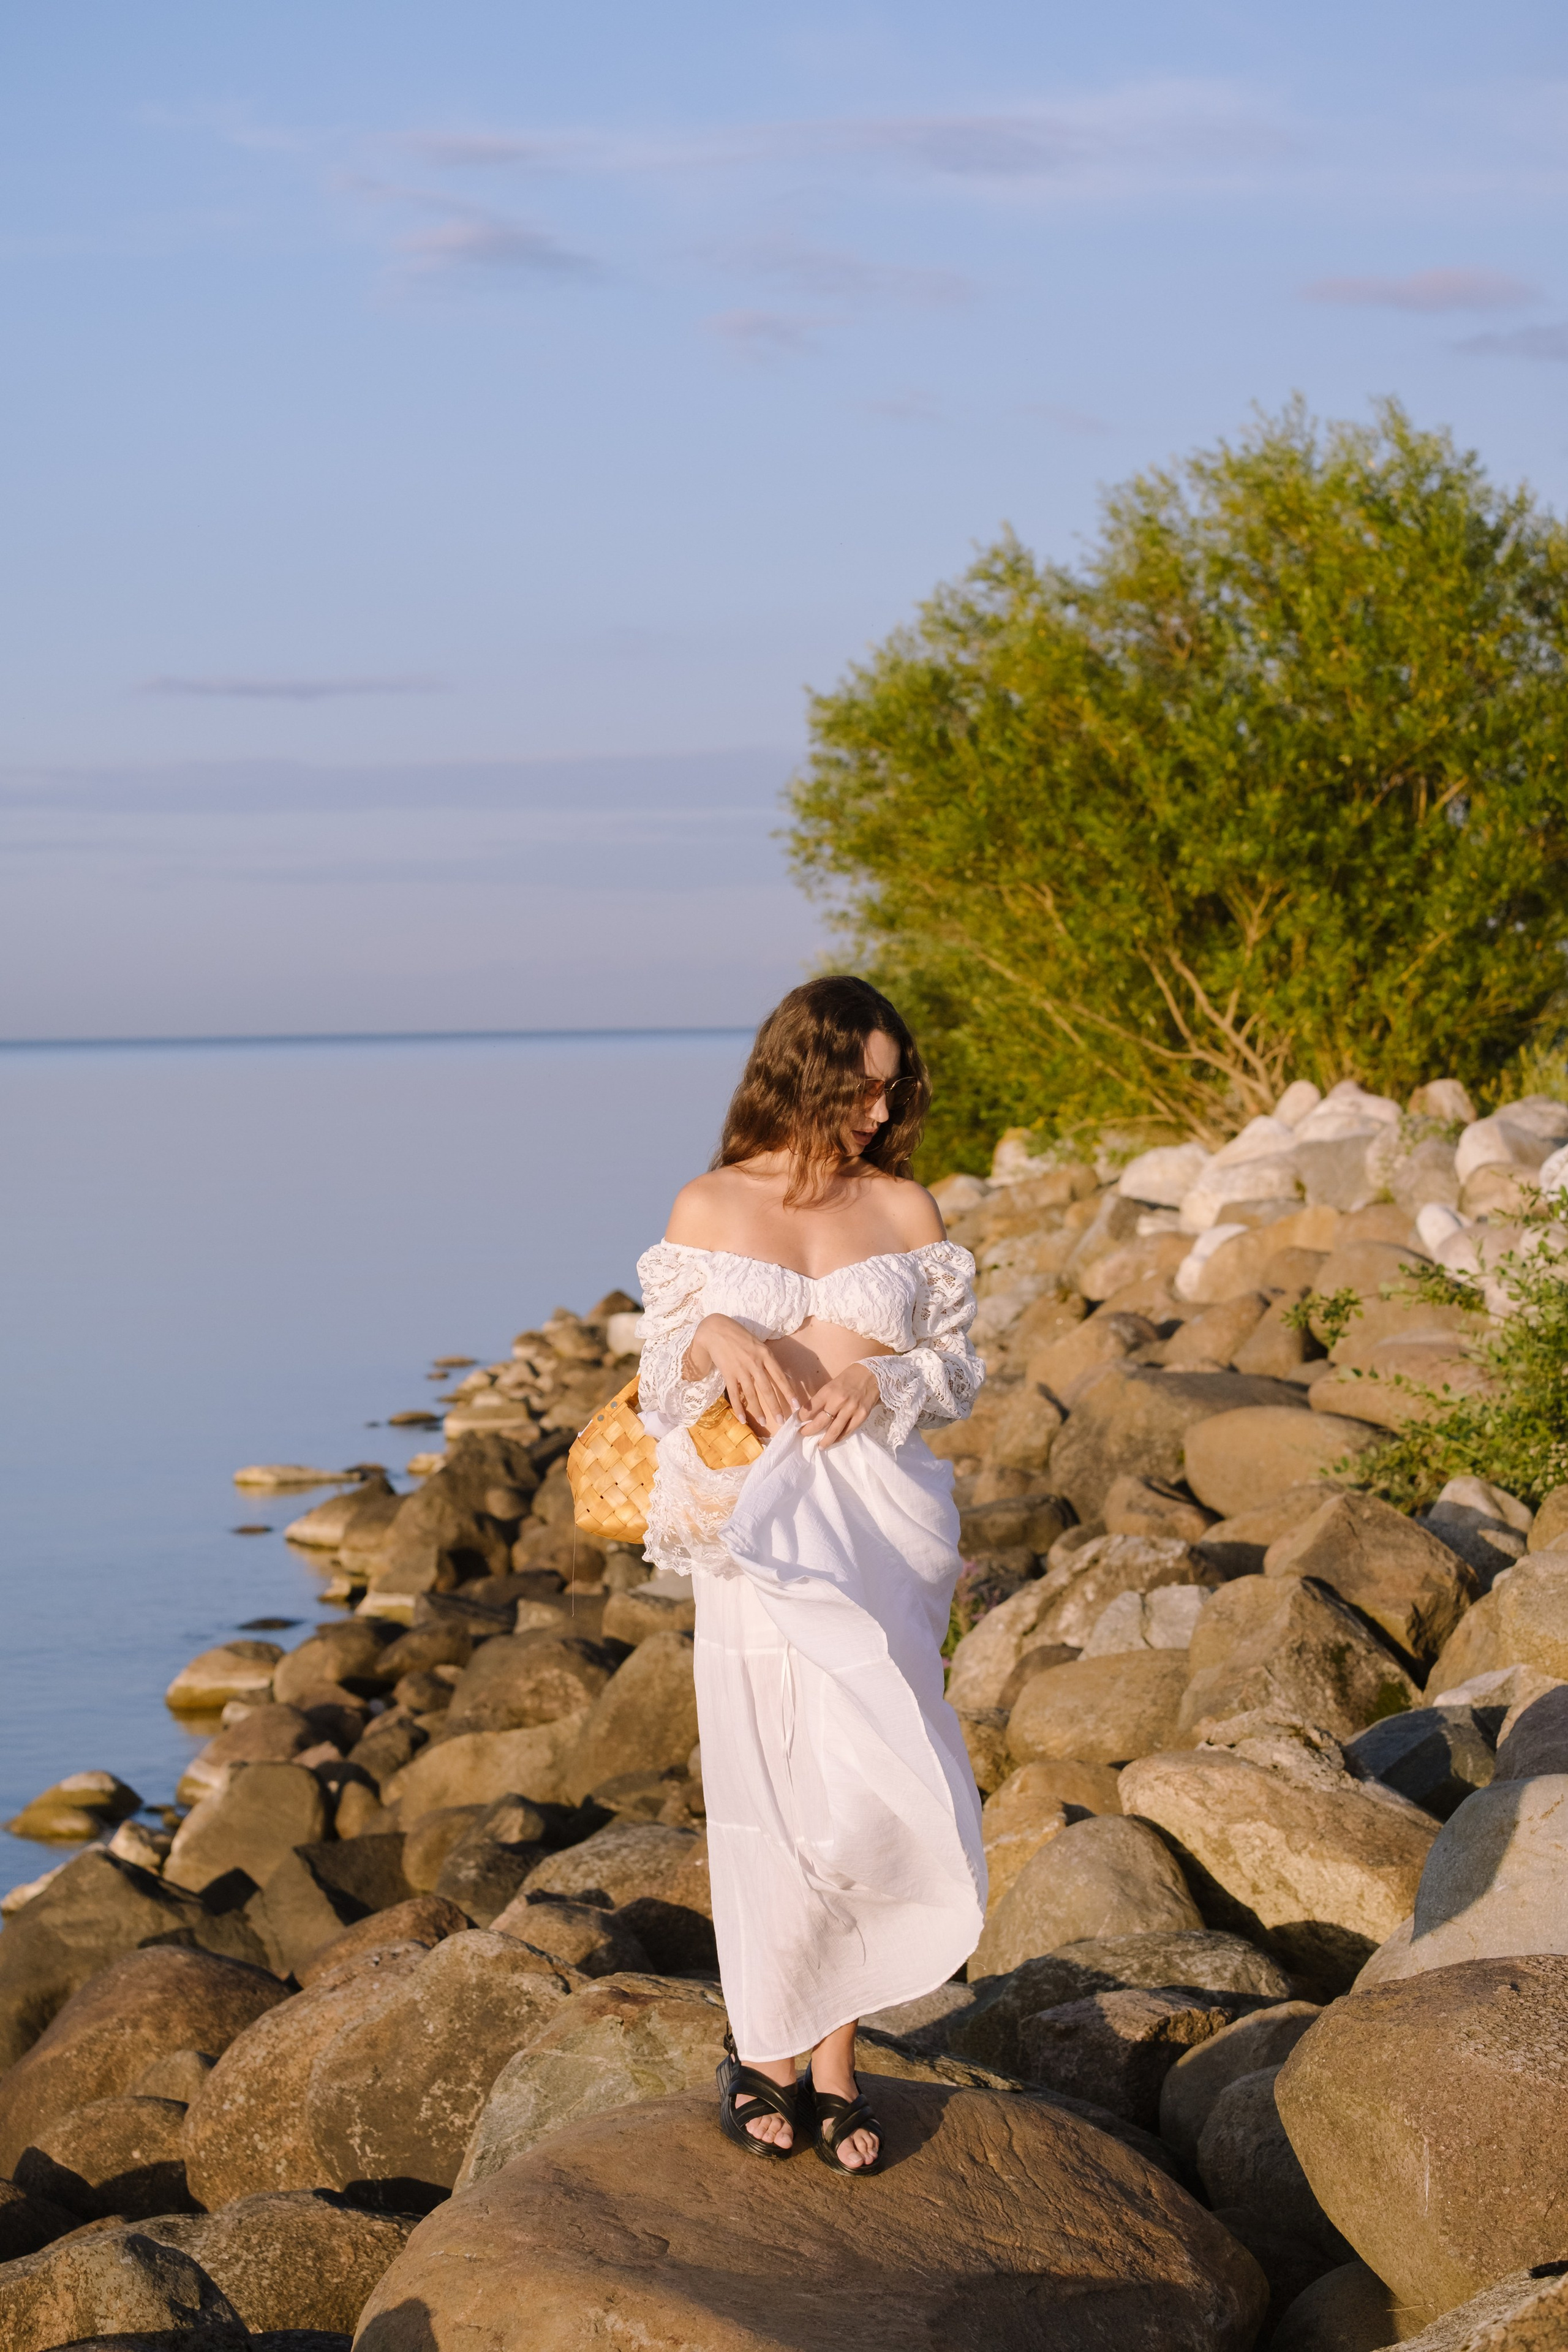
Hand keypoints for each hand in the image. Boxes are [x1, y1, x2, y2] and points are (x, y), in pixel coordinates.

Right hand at [684, 1315, 802, 1434]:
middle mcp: (755, 1363)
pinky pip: (735, 1394)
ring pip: (752, 1394)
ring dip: (758, 1410)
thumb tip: (779, 1375)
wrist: (716, 1330)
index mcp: (765, 1354)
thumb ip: (767, 1359)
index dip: (788, 1392)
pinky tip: (742, 1419)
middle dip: (775, 1406)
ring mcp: (740, 1369)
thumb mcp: (758, 1344)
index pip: (780, 1377)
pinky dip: (738, 1407)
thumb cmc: (739, 1336)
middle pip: (767, 1389)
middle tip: (782, 1420)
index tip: (796, 1405)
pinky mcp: (728, 1373)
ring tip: (763, 1422)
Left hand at [797, 1361, 878, 1448]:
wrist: (873, 1374)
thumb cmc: (850, 1378)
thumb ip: (822, 1398)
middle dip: (809, 1431)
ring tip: (819, 1446)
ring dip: (824, 1441)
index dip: (801, 1418)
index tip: (798, 1422)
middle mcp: (838, 1401)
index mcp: (828, 1391)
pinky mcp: (861, 1416)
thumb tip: (810, 1413)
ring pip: (834, 1431)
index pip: (809, 1408)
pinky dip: (839, 1438)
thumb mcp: (832, 1384)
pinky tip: (834, 1440)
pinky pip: (848, 1431)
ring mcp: (851, 1410)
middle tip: (804, 1434)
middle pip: (819, 1422)